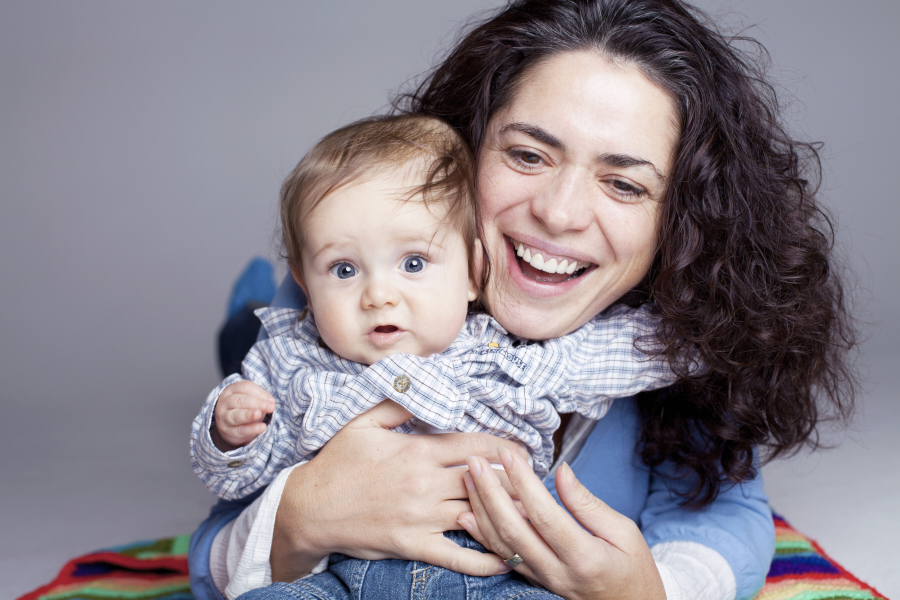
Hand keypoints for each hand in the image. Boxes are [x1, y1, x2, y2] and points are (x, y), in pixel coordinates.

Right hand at [211, 380, 275, 449]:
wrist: (230, 425)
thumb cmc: (244, 407)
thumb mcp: (252, 400)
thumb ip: (261, 399)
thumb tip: (271, 402)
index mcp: (232, 390)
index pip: (245, 387)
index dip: (260, 392)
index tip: (271, 400)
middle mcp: (225, 403)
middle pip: (239, 400)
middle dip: (257, 403)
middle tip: (271, 406)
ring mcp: (224, 417)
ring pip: (236, 415)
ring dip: (249, 415)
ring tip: (259, 414)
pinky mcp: (227, 431)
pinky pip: (239, 430)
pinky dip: (251, 429)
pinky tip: (262, 427)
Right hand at [270, 400, 528, 581]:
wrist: (309, 509)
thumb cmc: (337, 463)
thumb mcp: (363, 423)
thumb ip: (397, 402)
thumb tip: (420, 379)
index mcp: (418, 451)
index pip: (475, 445)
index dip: (505, 445)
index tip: (523, 448)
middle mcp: (426, 484)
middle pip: (486, 479)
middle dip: (515, 478)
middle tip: (535, 479)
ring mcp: (422, 517)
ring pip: (478, 515)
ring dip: (509, 514)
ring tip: (533, 512)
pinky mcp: (414, 545)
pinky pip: (457, 556)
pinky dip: (485, 559)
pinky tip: (508, 558)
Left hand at [459, 449, 665, 599]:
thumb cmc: (634, 569)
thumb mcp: (624, 532)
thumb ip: (588, 503)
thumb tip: (561, 471)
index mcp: (585, 557)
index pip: (544, 514)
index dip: (523, 482)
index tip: (508, 454)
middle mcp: (558, 572)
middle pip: (513, 529)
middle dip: (489, 492)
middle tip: (476, 461)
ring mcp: (543, 580)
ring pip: (501, 545)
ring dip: (480, 510)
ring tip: (467, 478)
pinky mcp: (535, 582)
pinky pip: (502, 558)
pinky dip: (481, 536)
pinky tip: (466, 515)